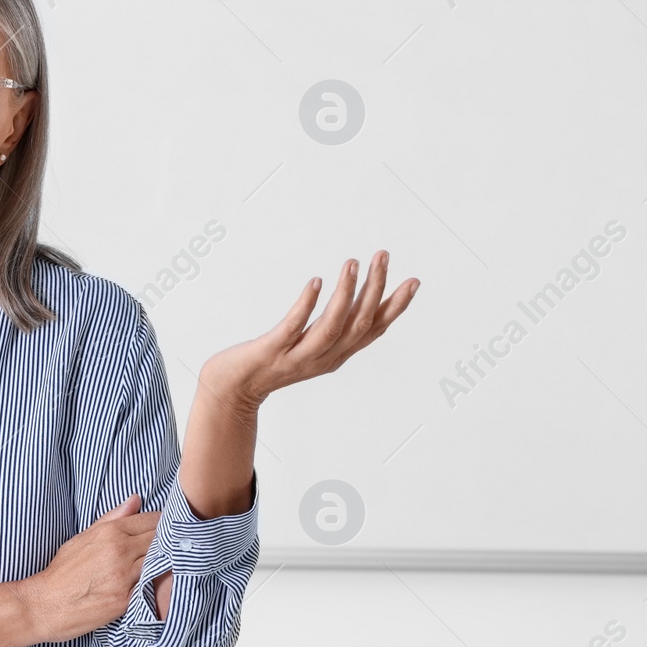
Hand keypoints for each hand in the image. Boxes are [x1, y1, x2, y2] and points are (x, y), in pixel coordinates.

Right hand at [16, 493, 158, 643]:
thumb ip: (112, 519)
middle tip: (177, 545)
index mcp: (109, 533)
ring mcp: (124, 577)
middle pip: (160, 540)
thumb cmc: (62, 572)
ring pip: (161, 562)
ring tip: (173, 563)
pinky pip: (153, 586)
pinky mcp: (126, 600)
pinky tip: (162, 581)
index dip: (164, 524)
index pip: (151, 520)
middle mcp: (120, 551)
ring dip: (168, 561)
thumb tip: (135, 500)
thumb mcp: (82, 538)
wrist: (45, 605)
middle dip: (170, 541)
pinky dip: (160, 582)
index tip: (171, 528)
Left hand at [202, 251, 418, 406]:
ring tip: (352, 262)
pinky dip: (306, 305)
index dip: (395, 307)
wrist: (232, 390)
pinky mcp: (271, 352)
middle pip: (358, 324)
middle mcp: (323, 358)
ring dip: (345, 294)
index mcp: (336, 355)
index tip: (413, 281)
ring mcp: (298, 357)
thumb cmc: (271, 361)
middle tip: (382, 256)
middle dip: (375, 289)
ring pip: (331, 327)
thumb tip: (353, 297)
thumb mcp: (310, 346)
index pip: (373, 330)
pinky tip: (315, 282)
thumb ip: (331, 327)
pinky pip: (293, 328)